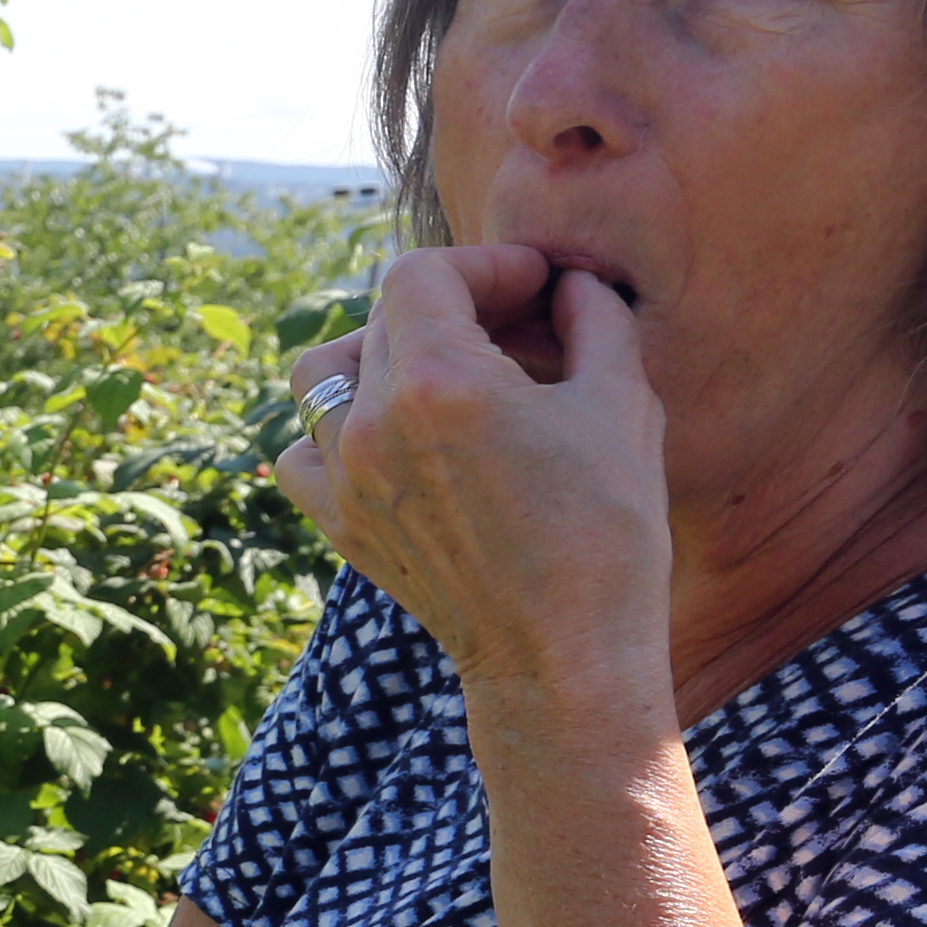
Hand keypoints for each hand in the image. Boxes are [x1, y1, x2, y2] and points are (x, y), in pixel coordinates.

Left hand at [278, 244, 672, 714]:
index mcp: (440, 382)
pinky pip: (303, 451)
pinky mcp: (341, 526)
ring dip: (383, 352)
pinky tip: (396, 435)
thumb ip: (594, 319)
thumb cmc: (608, 533)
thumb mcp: (624, 404)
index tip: (536, 286)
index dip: (485, 266)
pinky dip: (336, 428)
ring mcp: (346, 479)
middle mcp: (373, 425)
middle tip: (520, 325)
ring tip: (446, 369)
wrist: (564, 660)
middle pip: (386, 318)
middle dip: (455, 304)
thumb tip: (571, 283)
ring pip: (325, 375)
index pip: (424, 275)